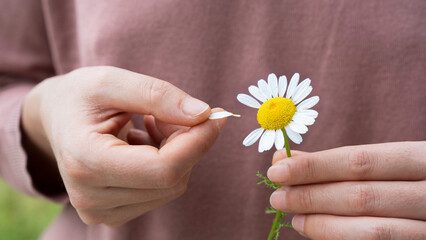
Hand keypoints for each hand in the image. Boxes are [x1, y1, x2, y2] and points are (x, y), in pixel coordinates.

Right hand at [22, 66, 225, 226]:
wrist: (55, 120)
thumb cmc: (79, 97)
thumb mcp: (112, 80)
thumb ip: (158, 95)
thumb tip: (203, 115)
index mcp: (86, 161)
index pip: (164, 168)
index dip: (198, 142)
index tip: (215, 116)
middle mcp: (91, 198)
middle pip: (172, 179)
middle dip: (186, 142)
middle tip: (170, 112)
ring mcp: (101, 212)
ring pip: (172, 185)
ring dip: (176, 151)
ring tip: (150, 124)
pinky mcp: (113, 214)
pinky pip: (162, 190)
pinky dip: (167, 163)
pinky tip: (146, 143)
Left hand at [267, 142, 425, 239]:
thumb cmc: (407, 181)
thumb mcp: (386, 163)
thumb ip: (337, 162)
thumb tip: (285, 159)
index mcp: (422, 159)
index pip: (360, 161)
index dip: (314, 167)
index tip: (277, 170)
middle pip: (361, 196)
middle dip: (311, 197)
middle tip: (277, 197)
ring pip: (372, 231)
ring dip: (323, 225)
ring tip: (295, 219)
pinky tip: (318, 233)